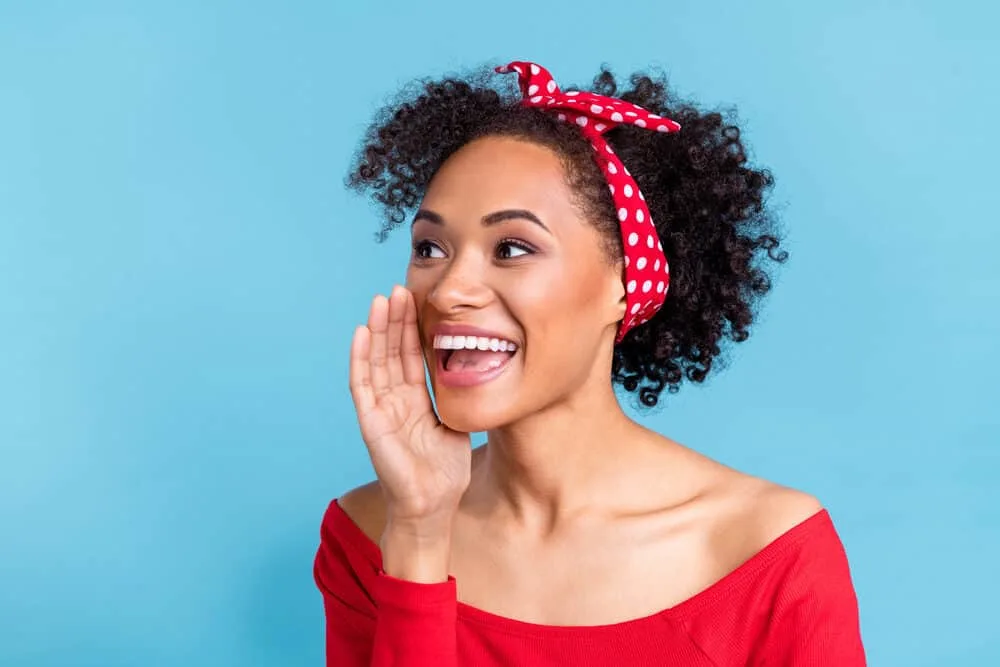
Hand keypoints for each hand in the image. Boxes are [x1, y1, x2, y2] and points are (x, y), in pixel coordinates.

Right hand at [349, 286, 471, 525]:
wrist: (433, 506)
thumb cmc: (444, 472)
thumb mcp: (458, 424)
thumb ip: (458, 398)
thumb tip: (480, 370)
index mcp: (416, 400)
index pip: (412, 356)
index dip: (414, 328)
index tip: (418, 298)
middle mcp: (395, 401)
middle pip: (392, 352)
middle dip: (395, 320)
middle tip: (399, 288)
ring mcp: (380, 410)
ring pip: (376, 361)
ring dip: (378, 330)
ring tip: (380, 300)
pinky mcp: (370, 422)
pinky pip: (361, 385)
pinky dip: (361, 358)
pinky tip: (362, 333)